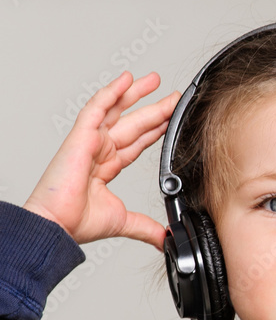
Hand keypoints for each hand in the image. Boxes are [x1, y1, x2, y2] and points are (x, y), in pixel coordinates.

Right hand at [23, 71, 180, 249]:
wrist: (59, 225)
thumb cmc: (78, 222)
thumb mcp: (125, 221)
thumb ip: (147, 227)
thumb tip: (166, 239)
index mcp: (108, 167)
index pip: (137, 143)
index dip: (155, 130)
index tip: (171, 119)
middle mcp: (100, 151)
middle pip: (133, 123)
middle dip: (154, 108)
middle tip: (172, 95)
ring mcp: (90, 142)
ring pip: (118, 111)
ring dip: (135, 94)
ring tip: (154, 80)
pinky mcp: (81, 137)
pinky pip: (98, 108)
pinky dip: (112, 93)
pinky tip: (126, 79)